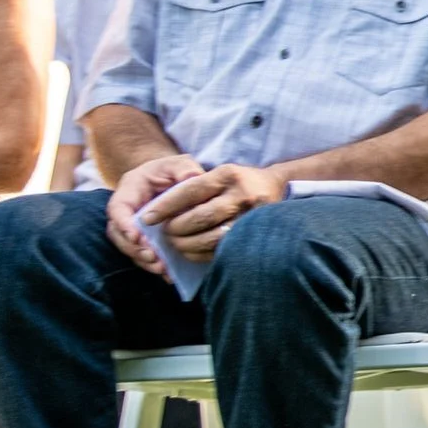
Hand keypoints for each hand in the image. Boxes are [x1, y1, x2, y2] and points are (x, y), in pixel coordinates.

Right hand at [107, 154, 205, 273]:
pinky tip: (168, 276)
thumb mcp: (180, 164)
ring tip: (162, 268)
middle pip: (118, 234)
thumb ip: (184, 169)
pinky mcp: (142, 241)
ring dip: (143, 261)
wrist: (173, 181)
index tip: (136, 236)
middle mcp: (126, 211)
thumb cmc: (174, 170)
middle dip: (133, 248)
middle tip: (152, 257)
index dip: (123, 223)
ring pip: (128, 249)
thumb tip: (193, 178)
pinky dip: (153, 267)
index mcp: (130, 190)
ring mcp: (132, 228)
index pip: (117, 208)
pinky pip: (141, 257)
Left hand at [139, 162, 288, 261]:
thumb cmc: (241, 182)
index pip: (191, 190)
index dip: (166, 205)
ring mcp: (251, 218)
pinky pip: (222, 250)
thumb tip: (161, 206)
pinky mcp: (254, 236)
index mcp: (228, 175)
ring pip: (211, 237)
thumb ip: (196, 184)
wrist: (281, 189)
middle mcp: (241, 195)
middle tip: (164, 233)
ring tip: (175, 243)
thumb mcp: (222, 173)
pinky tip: (191, 252)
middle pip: (200, 217)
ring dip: (187, 244)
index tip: (147, 217)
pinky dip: (201, 253)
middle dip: (176, 228)